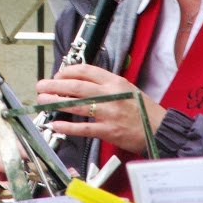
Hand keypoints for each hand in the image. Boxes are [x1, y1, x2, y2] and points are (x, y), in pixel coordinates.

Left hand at [35, 64, 165, 153]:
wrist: (160, 129)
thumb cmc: (143, 110)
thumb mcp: (126, 88)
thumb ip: (105, 85)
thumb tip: (80, 83)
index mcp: (115, 82)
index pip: (86, 71)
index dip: (67, 72)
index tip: (57, 75)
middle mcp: (111, 94)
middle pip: (76, 86)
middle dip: (55, 85)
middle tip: (41, 85)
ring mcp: (109, 113)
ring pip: (77, 105)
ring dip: (56, 102)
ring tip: (43, 101)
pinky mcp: (109, 131)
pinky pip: (84, 128)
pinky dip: (68, 127)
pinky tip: (56, 124)